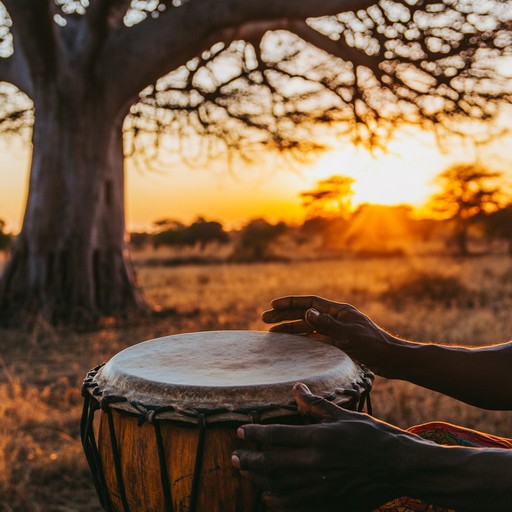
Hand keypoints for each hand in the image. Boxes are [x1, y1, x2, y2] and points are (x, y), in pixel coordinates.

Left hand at [232, 383, 416, 510]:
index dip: (255, 433)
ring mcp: (321, 486)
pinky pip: (295, 504)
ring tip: (246, 473)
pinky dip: (277, 500)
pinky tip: (269, 494)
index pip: (277, 436)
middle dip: (249, 459)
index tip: (241, 431)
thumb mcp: (345, 415)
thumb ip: (317, 405)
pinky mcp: (328, 500)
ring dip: (258, 480)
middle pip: (271, 463)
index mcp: (319, 438)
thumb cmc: (374, 436)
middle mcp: (316, 464)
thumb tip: (297, 389)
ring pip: (279, 486)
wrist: (401, 467)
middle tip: (234, 456)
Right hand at [262, 295, 398, 376]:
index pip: (309, 302)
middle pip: (305, 313)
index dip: (290, 303)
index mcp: (339, 311)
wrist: (392, 360)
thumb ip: (327, 325)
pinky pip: (314, 339)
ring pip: (307, 327)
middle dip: (285, 315)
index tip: (273, 305)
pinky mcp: (339, 343)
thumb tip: (307, 311)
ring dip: (290, 329)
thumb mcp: (349, 336)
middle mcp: (336, 318)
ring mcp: (337, 331)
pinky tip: (291, 346)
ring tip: (272, 334)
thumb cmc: (374, 346)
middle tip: (264, 319)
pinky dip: (301, 341)